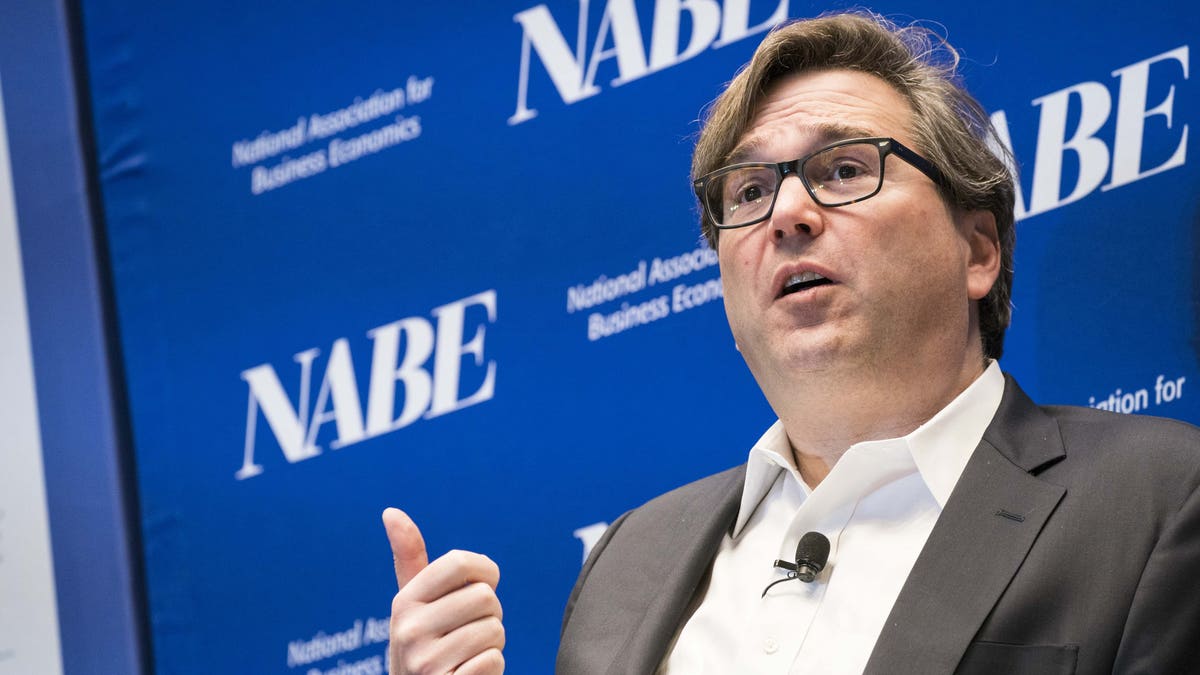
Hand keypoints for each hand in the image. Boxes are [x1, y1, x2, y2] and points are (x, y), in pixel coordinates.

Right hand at [382, 508, 504, 673]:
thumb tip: (391, 511)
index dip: (485, 572)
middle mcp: (408, 630)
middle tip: (468, 631)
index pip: (460, 562)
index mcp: (404, 602)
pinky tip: (467, 673)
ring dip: (491, 644)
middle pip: (486, 597)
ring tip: (466, 654)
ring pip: (495, 630)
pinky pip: (494, 661)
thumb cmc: (425, 643)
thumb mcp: (413, 604)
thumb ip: (409, 559)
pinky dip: (491, 669)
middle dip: (489, 615)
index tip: (481, 585)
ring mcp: (425, 663)